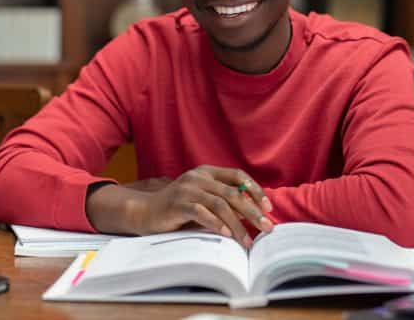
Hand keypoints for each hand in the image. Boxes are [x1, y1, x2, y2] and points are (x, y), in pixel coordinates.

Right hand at [86, 165, 272, 247]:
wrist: (145, 212)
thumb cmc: (178, 208)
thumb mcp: (203, 200)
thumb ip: (222, 201)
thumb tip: (252, 213)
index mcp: (206, 172)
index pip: (237, 175)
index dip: (254, 189)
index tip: (267, 207)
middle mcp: (198, 177)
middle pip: (232, 193)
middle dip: (252, 212)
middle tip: (267, 227)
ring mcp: (187, 189)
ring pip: (220, 205)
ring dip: (238, 225)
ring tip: (248, 241)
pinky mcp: (177, 203)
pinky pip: (201, 212)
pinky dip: (216, 224)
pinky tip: (226, 235)